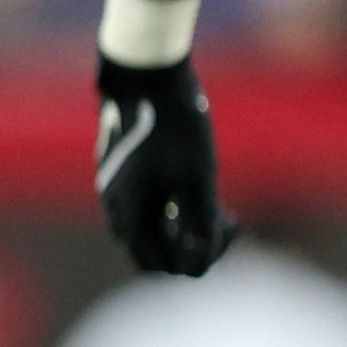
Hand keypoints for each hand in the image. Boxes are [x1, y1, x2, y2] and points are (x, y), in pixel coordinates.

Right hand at [94, 54, 233, 274]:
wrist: (146, 79)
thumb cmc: (176, 128)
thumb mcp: (199, 178)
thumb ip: (201, 224)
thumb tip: (201, 263)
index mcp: (132, 220)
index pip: (170, 267)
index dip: (206, 257)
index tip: (230, 223)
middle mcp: (117, 213)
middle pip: (159, 256)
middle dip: (197, 247)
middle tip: (227, 221)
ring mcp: (116, 196)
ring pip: (154, 234)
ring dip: (187, 230)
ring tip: (219, 208)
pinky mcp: (122, 179)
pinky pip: (148, 212)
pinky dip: (174, 212)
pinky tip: (199, 191)